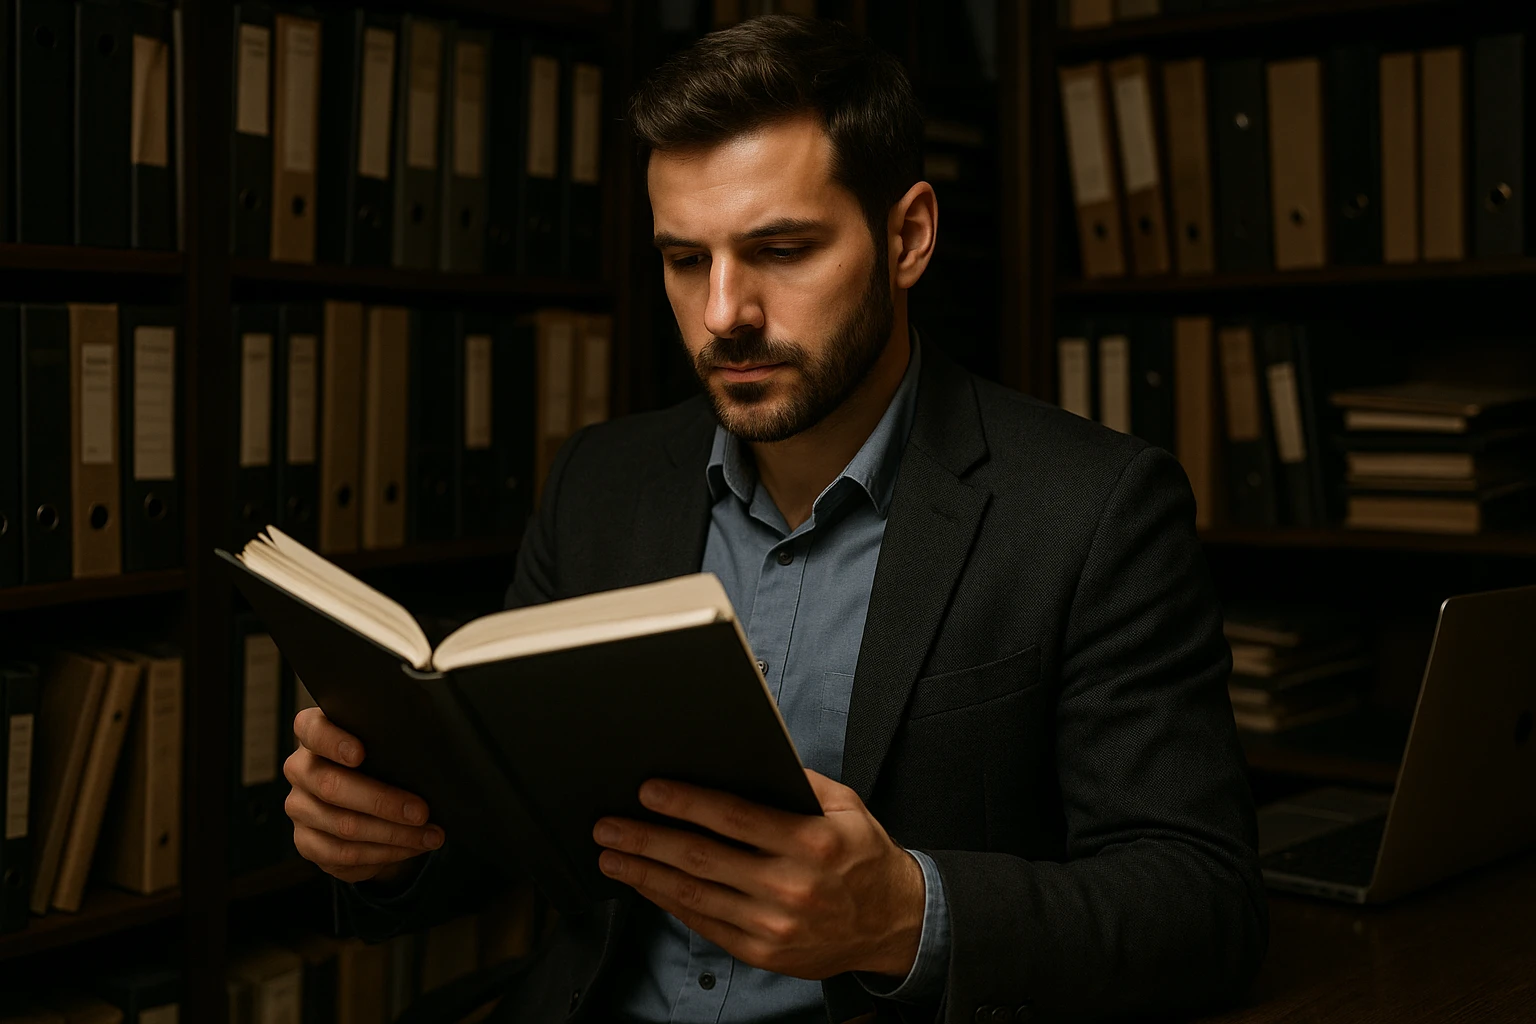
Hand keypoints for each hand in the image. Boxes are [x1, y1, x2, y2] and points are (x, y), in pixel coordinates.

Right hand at [284, 707, 443, 884]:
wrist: (369, 805)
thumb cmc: (382, 764)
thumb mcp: (387, 746)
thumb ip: (393, 741)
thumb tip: (432, 751)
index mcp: (316, 734)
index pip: (312, 729)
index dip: (332, 741)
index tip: (360, 753)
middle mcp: (300, 769)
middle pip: (331, 785)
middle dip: (382, 802)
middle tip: (421, 812)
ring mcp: (299, 807)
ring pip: (343, 825)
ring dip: (393, 834)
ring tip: (429, 836)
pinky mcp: (306, 841)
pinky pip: (343, 853)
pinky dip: (383, 853)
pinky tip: (410, 848)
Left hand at [592, 770, 924, 980]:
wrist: (894, 924)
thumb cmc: (864, 857)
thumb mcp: (846, 807)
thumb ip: (799, 783)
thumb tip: (746, 758)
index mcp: (810, 841)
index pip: (733, 817)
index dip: (685, 802)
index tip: (648, 790)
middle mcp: (789, 884)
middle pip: (701, 857)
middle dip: (647, 838)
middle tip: (608, 825)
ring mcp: (773, 923)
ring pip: (694, 895)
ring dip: (645, 873)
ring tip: (612, 855)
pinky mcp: (763, 951)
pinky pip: (704, 923)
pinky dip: (669, 903)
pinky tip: (646, 884)